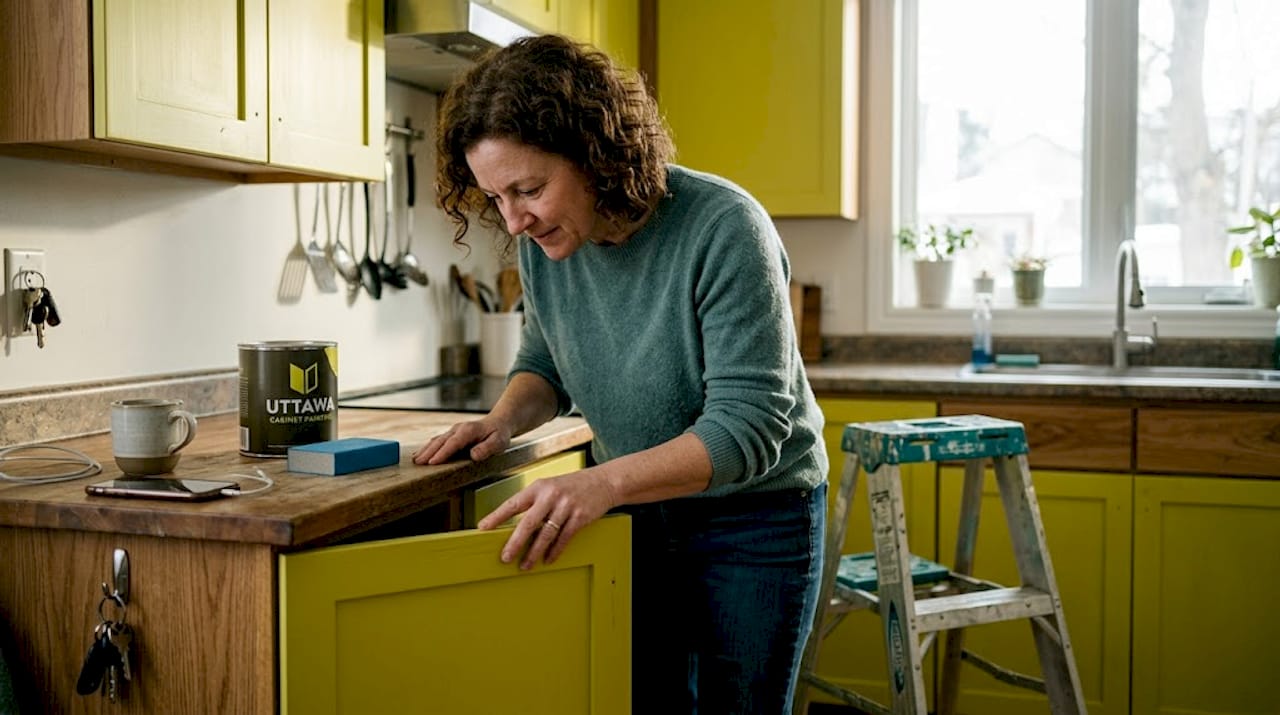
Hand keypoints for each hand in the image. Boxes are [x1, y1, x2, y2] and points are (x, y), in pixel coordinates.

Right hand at [411, 416, 512, 464]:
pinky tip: (420, 455)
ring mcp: (453, 431)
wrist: (498, 423)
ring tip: (415, 461)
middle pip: (441, 441)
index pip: (453, 443)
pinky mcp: (451, 435)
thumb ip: (487, 448)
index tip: (432, 462)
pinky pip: (438, 441)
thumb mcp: (499, 442)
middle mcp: (458, 429)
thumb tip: (474, 455)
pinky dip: (428, 448)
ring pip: (436, 440)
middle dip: (428, 452)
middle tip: (418, 463)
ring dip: (425, 450)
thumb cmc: (499, 434)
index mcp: (469, 430)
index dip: (442, 453)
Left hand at [477, 469, 618, 569]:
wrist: (604, 482)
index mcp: (539, 487)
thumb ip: (535, 502)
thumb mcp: (550, 487)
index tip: (483, 528)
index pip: (513, 503)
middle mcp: (551, 496)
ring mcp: (566, 506)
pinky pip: (564, 538)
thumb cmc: (573, 486)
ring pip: (546, 535)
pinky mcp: (580, 517)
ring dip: (534, 553)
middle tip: (505, 557)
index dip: (497, 516)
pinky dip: (555, 551)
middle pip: (528, 523)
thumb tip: (516, 527)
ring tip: (525, 565)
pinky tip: (548, 559)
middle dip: (515, 543)